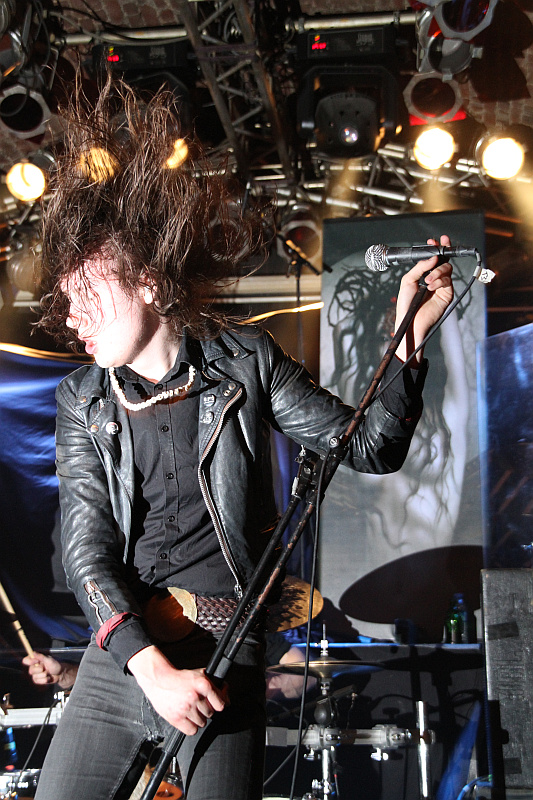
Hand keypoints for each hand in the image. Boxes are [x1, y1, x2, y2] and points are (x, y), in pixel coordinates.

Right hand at [22, 652, 77, 689]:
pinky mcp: (37, 680)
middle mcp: (34, 667)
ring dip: (44, 675)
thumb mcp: (49, 660)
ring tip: (48, 673)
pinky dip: (44, 680)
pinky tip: (48, 678)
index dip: (30, 661)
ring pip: (35, 677)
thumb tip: (33, 652)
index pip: (26, 660)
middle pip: (30, 670)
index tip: (37, 661)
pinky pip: (38, 682)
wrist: (60, 674)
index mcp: (35, 660)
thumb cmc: (55, 665)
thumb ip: (41, 657)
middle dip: (39, 670)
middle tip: (45, 668)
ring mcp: (35, 674)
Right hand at [128, 645, 227, 734]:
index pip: (220, 704)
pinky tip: (188, 718)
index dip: (221, 703)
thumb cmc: (178, 678)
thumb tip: (225, 694)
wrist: (159, 680)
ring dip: (199, 718)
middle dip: (207, 709)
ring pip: (202, 722)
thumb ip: (212, 683)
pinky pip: (192, 730)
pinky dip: (192, 726)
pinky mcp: (176, 718)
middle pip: (211, 713)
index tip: (219, 702)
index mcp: (203, 685)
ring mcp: (186, 709)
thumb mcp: (199, 674)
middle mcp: (195, 697)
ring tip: (192, 710)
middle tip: (199, 704)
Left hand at [394, 234, 453, 363]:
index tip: (435, 241)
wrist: (410, 320)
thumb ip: (420, 267)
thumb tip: (433, 257)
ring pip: (447, 269)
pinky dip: (439, 281)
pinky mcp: (447, 294)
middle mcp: (435, 279)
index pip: (433, 259)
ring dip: (438, 272)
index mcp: (425, 274)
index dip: (436, 248)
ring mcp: (442, 286)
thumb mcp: (408, 280)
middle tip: (437, 253)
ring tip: (427, 280)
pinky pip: (448, 281)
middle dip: (441, 255)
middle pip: (444, 261)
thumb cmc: (407, 303)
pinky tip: (431, 287)